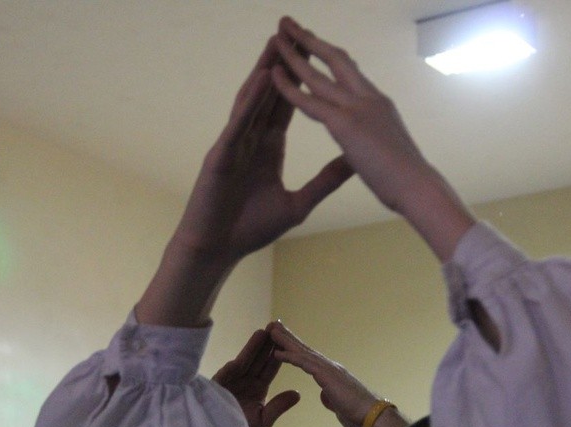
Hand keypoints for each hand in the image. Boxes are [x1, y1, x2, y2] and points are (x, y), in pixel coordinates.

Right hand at [138, 35, 353, 326]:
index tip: (315, 56)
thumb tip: (352, 164)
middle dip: (282, 65)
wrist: (218, 249)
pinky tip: (260, 83)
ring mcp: (234, 145)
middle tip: (294, 34)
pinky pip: (237, 125)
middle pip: (269, 95)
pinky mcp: (221, 156)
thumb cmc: (250, 230)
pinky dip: (249, 103)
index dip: (300, 80)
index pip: (287, 107)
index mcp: (268, 149)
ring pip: (251, 102)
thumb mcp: (298, 205)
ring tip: (276, 45)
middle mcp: (250, 140)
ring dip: (263, 72)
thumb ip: (324, 182)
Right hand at [213, 327, 300, 426]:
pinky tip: (244, 355)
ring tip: (265, 331)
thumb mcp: (263, 419)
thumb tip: (298, 394)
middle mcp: (245, 381)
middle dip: (267, 344)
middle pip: (259, 359)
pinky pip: (231, 371)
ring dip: (255, 347)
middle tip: (277, 326)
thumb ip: (279, 406)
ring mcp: (232, 381)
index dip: (279, 354)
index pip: (270, 368)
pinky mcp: (219, 385)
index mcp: (257, 388)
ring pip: (246, 361)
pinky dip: (239, 362)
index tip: (289, 340)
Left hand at [267, 320, 407, 426]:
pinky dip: (290, 356)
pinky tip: (276, 352)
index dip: (295, 348)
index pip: (309, 358)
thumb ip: (330, 397)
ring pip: (302, 351)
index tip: (282, 339)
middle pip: (304, 349)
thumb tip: (325, 395)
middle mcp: (329, 367)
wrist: (372, 416)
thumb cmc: (358, 414)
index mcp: (331, 374)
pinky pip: (304, 363)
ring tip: (271, 330)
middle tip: (273, 324)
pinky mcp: (327, 375)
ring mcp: (328, 369)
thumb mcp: (339, 405)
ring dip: (285, 341)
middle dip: (288, 337)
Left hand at [270, 17, 475, 260]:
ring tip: (277, 32)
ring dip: (295, 52)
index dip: (332, 58)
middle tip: (291, 25)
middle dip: (311, 40)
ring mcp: (357, 108)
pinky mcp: (345, 123)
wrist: (420, 190)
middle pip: (336, 60)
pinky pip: (309, 99)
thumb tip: (375, 152)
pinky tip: (273, 72)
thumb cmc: (410, 183)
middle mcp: (369, 98)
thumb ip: (378, 146)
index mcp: (380, 106)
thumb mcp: (391, 155)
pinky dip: (288, 85)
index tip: (317, 45)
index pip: (353, 74)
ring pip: (318, 73)